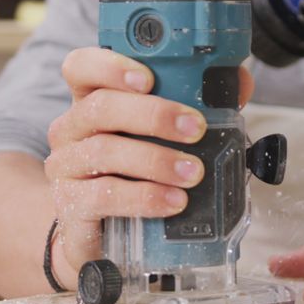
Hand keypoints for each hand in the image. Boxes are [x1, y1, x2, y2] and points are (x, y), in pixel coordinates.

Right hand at [44, 48, 252, 287]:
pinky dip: (144, 197)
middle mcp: (72, 129)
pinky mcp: (70, 205)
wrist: (103, 236)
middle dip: (154, 115)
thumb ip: (199, 105)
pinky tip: (173, 201)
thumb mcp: (165, 137)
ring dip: (156, 160)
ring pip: (104, 152)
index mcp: (92, 102)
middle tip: (195, 128)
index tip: (148, 78)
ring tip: (193, 172)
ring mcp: (66, 167)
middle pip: (101, 107)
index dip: (110, 67)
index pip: (82, 68)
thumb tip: (238, 81)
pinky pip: (104, 196)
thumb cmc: (137, 174)